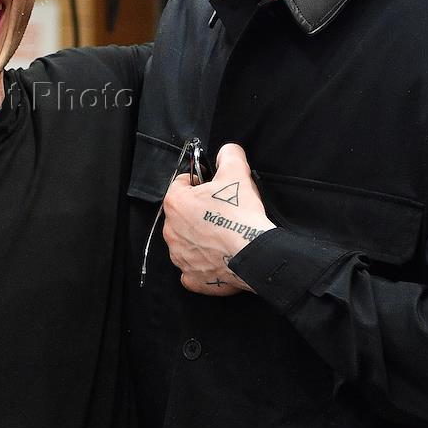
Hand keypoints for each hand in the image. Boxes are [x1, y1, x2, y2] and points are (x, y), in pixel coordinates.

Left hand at [162, 143, 275, 293]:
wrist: (256, 253)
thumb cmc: (241, 215)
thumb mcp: (237, 172)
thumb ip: (229, 155)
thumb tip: (227, 151)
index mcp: (175, 203)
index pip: (181, 184)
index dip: (198, 183)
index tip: (212, 186)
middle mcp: (171, 230)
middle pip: (182, 214)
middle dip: (199, 211)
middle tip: (222, 210)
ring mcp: (180, 255)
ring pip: (186, 241)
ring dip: (200, 237)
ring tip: (223, 234)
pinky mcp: (193, 276)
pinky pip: (191, 269)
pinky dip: (202, 264)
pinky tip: (216, 258)